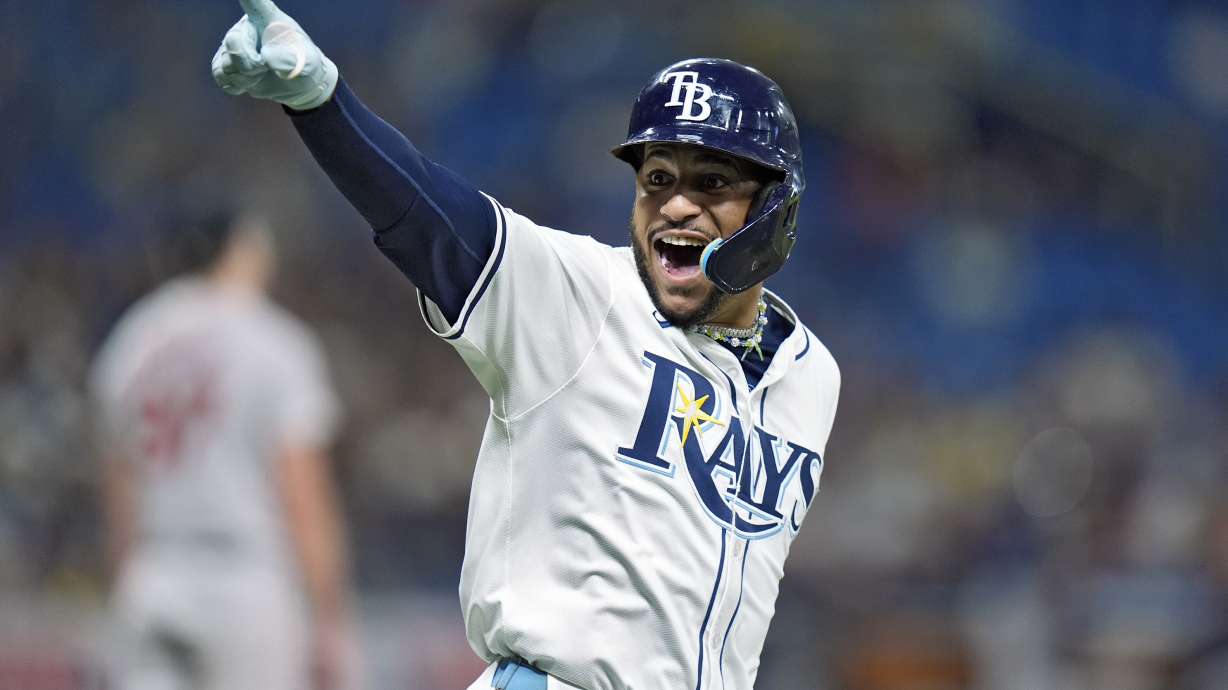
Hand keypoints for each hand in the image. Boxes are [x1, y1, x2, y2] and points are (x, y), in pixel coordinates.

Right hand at [211, 0, 337, 110]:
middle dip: (250, 63)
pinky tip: (251, 81)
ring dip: (245, 77)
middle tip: (266, 67)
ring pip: (225, 64)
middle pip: (233, 41)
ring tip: (262, 73)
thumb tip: (265, 57)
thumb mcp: (308, 63)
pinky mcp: (226, 62)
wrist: (297, 83)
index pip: (253, 1)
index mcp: (267, 18)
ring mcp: (234, 45)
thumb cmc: (304, 65)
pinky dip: (237, 85)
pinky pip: (221, 76)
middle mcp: (246, 27)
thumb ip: (290, 59)